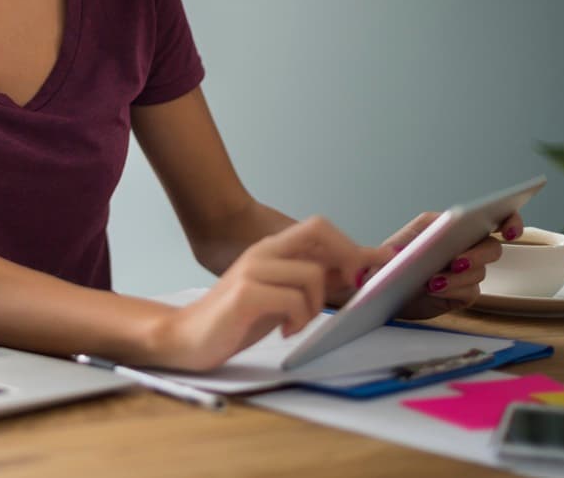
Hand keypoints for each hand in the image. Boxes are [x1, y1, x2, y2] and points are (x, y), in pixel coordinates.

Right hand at [146, 217, 392, 370]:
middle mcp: (262, 252)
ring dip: (316, 305)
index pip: (318, 228)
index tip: (376, 264)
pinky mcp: (244, 295)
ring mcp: (251, 271)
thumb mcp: (280, 295)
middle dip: (348, 259)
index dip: (350, 244)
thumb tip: (353, 272)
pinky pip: (292, 300)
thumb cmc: (236, 318)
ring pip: (311, 274)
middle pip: (318, 232)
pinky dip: (299, 320)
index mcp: (270, 249)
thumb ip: (308, 280)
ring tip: (299, 323)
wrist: (187, 336)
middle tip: (352, 288)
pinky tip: (286, 331)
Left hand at [383, 210, 524, 318]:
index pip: (493, 218)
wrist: (379, 289)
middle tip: (456, 262)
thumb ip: (419, 233)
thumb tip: (435, 231)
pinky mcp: (461, 293)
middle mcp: (463, 247)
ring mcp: (464, 272)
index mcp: (452, 227)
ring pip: (480, 272)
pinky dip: (453, 290)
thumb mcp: (398, 242)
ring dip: (458, 277)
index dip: (510, 221)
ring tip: (433, 280)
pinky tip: (435, 289)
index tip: (510, 231)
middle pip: (491, 247)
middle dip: (477, 255)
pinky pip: (469, 291)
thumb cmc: (389, 261)